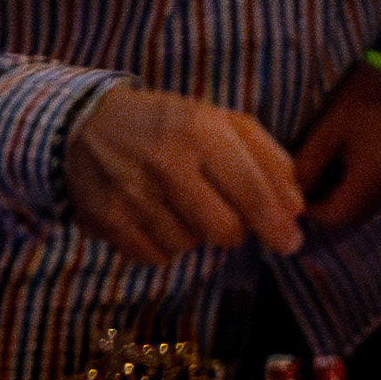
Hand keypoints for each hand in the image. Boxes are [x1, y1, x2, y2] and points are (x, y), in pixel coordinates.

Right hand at [62, 85, 301, 265]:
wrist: (86, 124)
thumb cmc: (169, 124)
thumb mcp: (223, 122)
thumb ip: (267, 159)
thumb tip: (294, 208)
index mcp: (202, 132)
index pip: (251, 192)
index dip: (276, 225)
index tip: (290, 243)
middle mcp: (166, 164)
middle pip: (224, 230)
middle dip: (235, 230)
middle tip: (224, 212)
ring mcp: (131, 195)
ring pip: (189, 246)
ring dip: (195, 235)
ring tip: (181, 206)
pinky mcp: (104, 220)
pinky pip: (155, 257)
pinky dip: (164, 246)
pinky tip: (157, 218)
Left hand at [288, 62, 380, 240]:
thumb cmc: (370, 91)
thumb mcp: (329, 126)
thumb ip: (306, 167)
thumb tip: (294, 195)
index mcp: (376, 177)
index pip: (335, 220)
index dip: (311, 210)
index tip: (301, 188)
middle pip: (357, 217)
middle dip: (333, 202)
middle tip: (320, 171)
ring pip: (375, 206)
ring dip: (354, 193)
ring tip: (345, 160)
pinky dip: (376, 183)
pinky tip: (372, 155)